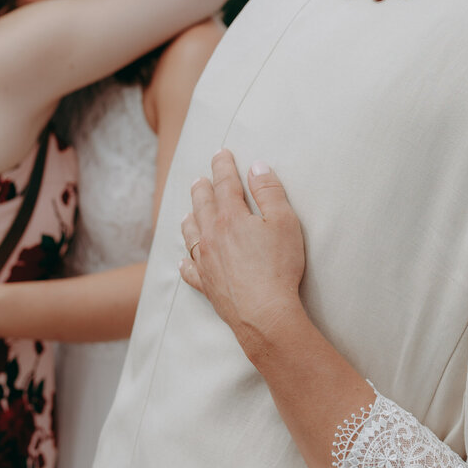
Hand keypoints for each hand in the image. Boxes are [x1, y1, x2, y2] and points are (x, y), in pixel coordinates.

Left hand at [179, 150, 306, 355]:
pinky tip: (183, 260)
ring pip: (190, 234)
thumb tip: (257, 167)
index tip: (221, 153)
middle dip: (202, 187)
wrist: (264, 313)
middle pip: (202, 205)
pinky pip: (189, 270)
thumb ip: (270, 192)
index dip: (223, 166)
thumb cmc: (279, 266)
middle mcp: (212, 236)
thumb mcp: (284, 222)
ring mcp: (205, 261)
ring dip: (190, 218)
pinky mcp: (206, 285)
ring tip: (188, 211)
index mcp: (231, 217)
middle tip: (200, 178)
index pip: (225, 183)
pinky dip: (185, 262)